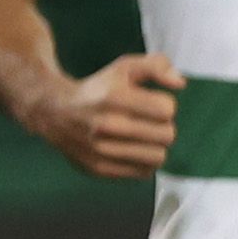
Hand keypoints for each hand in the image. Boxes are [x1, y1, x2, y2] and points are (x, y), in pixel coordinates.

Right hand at [35, 52, 182, 180]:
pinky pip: (144, 172)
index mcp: (115, 98)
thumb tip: (180, 83)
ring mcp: (102, 150)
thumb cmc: (99, 88)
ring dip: (156, 146)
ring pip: (159, 157)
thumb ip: (157, 66)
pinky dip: (144, 162)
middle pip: (167, 135)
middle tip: (149, 122)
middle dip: (164, 126)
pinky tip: (133, 149)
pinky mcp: (100, 168)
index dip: (165, 105)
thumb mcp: (125, 67)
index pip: (167, 109)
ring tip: (143, 136)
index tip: (152, 103)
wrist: (56, 112)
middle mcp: (107, 125)